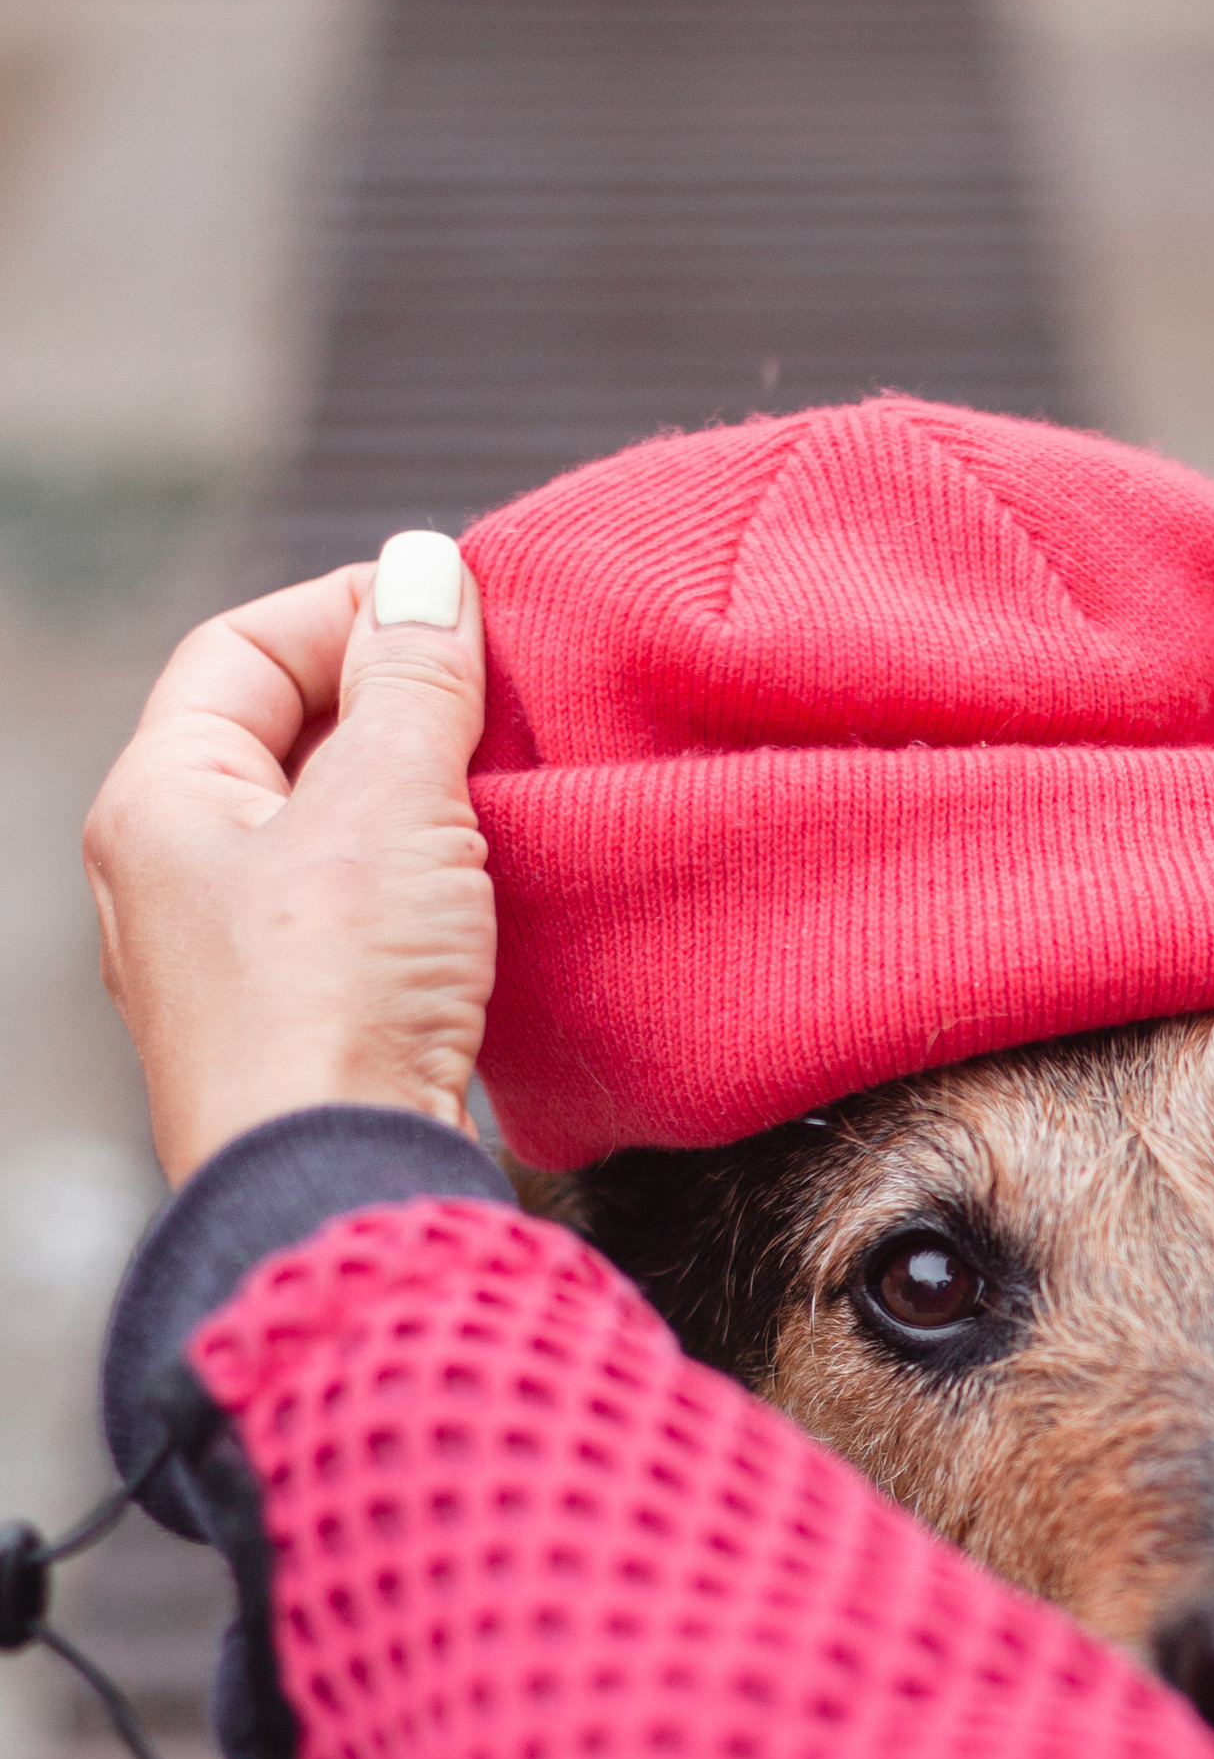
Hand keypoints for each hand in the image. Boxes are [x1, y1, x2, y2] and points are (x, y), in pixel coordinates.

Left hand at [85, 537, 493, 1183]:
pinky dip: (428, 880)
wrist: (342, 1190)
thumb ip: (414, 679)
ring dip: (423, 796)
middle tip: (501, 700)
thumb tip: (427, 568)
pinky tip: (496, 886)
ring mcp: (232, 956)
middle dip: (398, 705)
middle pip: (288, 733)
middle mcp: (173, 873)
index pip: (242, 646)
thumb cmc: (332, 1003)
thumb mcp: (388, 804)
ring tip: (510, 788)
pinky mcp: (300, 1022)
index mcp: (159, 801)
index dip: (352, 611)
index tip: (462, 617)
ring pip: (332, 826)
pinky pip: (361, 909)